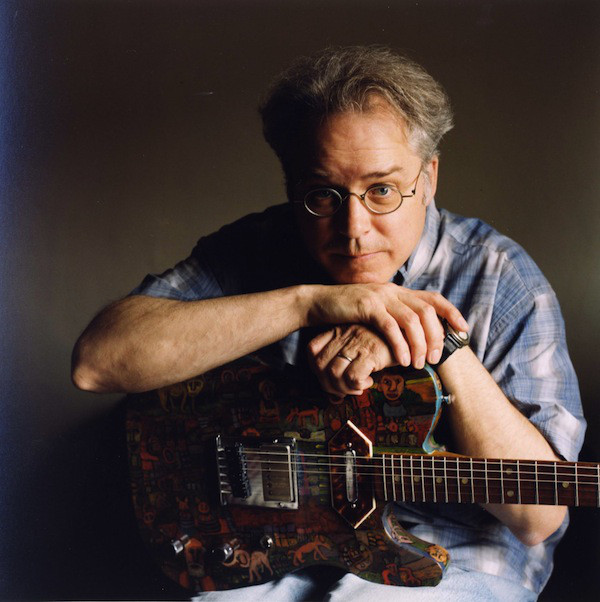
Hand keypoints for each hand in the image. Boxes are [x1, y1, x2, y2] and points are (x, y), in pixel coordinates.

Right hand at [308, 283, 467, 368]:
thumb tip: (414, 336)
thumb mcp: (375, 312)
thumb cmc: (347, 313)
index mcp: (398, 292)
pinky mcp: (367, 307)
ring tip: (417, 364)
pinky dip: (400, 345)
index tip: (463, 331)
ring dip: (420, 344)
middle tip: (435, 358)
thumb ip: (394, 318)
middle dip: (437, 336)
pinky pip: (391, 327)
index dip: (452, 313)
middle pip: (427, 311)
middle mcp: (393, 291)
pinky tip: (401, 360)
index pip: (433, 298)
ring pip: (412, 320)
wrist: (318, 303)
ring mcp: (380, 297)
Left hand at [308, 324, 395, 395]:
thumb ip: (345, 357)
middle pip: (320, 366)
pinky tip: (369, 381)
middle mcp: (344, 336)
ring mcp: (356, 344)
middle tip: (345, 389)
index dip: (316, 369)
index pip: (312, 350)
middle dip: (329, 385)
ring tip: (358, 387)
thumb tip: (334, 392)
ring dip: (344, 388)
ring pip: (334, 374)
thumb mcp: (360, 341)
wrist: (409, 327)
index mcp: (339, 330)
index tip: (330, 378)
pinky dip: (358, 385)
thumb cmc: (385, 338)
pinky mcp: (371, 353)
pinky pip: (353, 377)